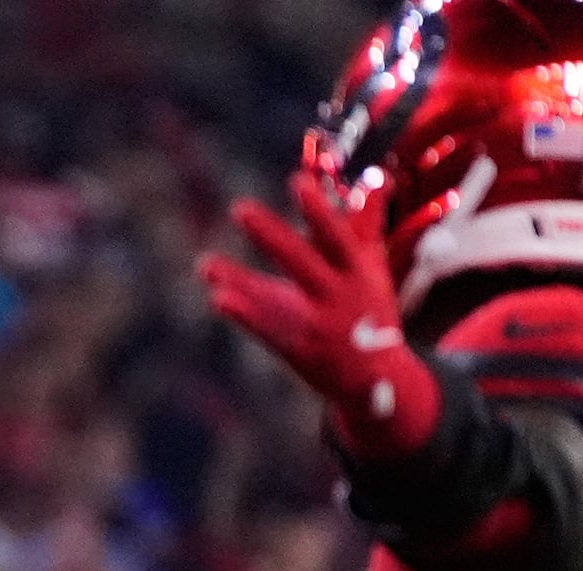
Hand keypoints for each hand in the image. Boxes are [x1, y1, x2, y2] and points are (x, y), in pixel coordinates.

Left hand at [200, 172, 440, 459]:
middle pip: (301, 262)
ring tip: (204, 263)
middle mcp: (337, 297)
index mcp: (357, 271)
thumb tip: (376, 178)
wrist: (379, 380)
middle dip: (273, 236)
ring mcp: (317, 326)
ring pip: (273, 299)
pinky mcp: (298, 351)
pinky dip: (244, 315)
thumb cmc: (372, 311)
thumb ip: (367, 224)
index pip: (337, 237)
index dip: (318, 211)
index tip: (297, 181)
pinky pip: (267, 331)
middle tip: (239, 207)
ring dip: (240, 280)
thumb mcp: (373, 267)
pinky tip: (216, 297)